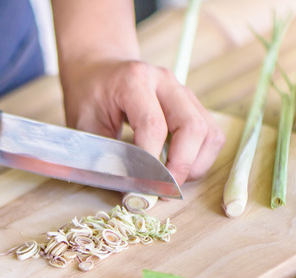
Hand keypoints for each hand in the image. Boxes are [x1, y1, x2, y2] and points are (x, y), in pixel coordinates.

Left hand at [60, 59, 224, 185]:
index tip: (142, 187)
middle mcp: (165, 82)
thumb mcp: (84, 123)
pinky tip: (179, 167)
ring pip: (209, 133)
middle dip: (181, 166)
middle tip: (163, 190)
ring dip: (195, 165)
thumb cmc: (90, 96)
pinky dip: (200, 158)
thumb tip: (129, 191)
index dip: (151, 163)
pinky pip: (211, 135)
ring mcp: (184, 92)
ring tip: (171, 181)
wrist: (100, 70)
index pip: (154, 126)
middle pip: (192, 127)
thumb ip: (104, 155)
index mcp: (134, 80)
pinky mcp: (193, 105)